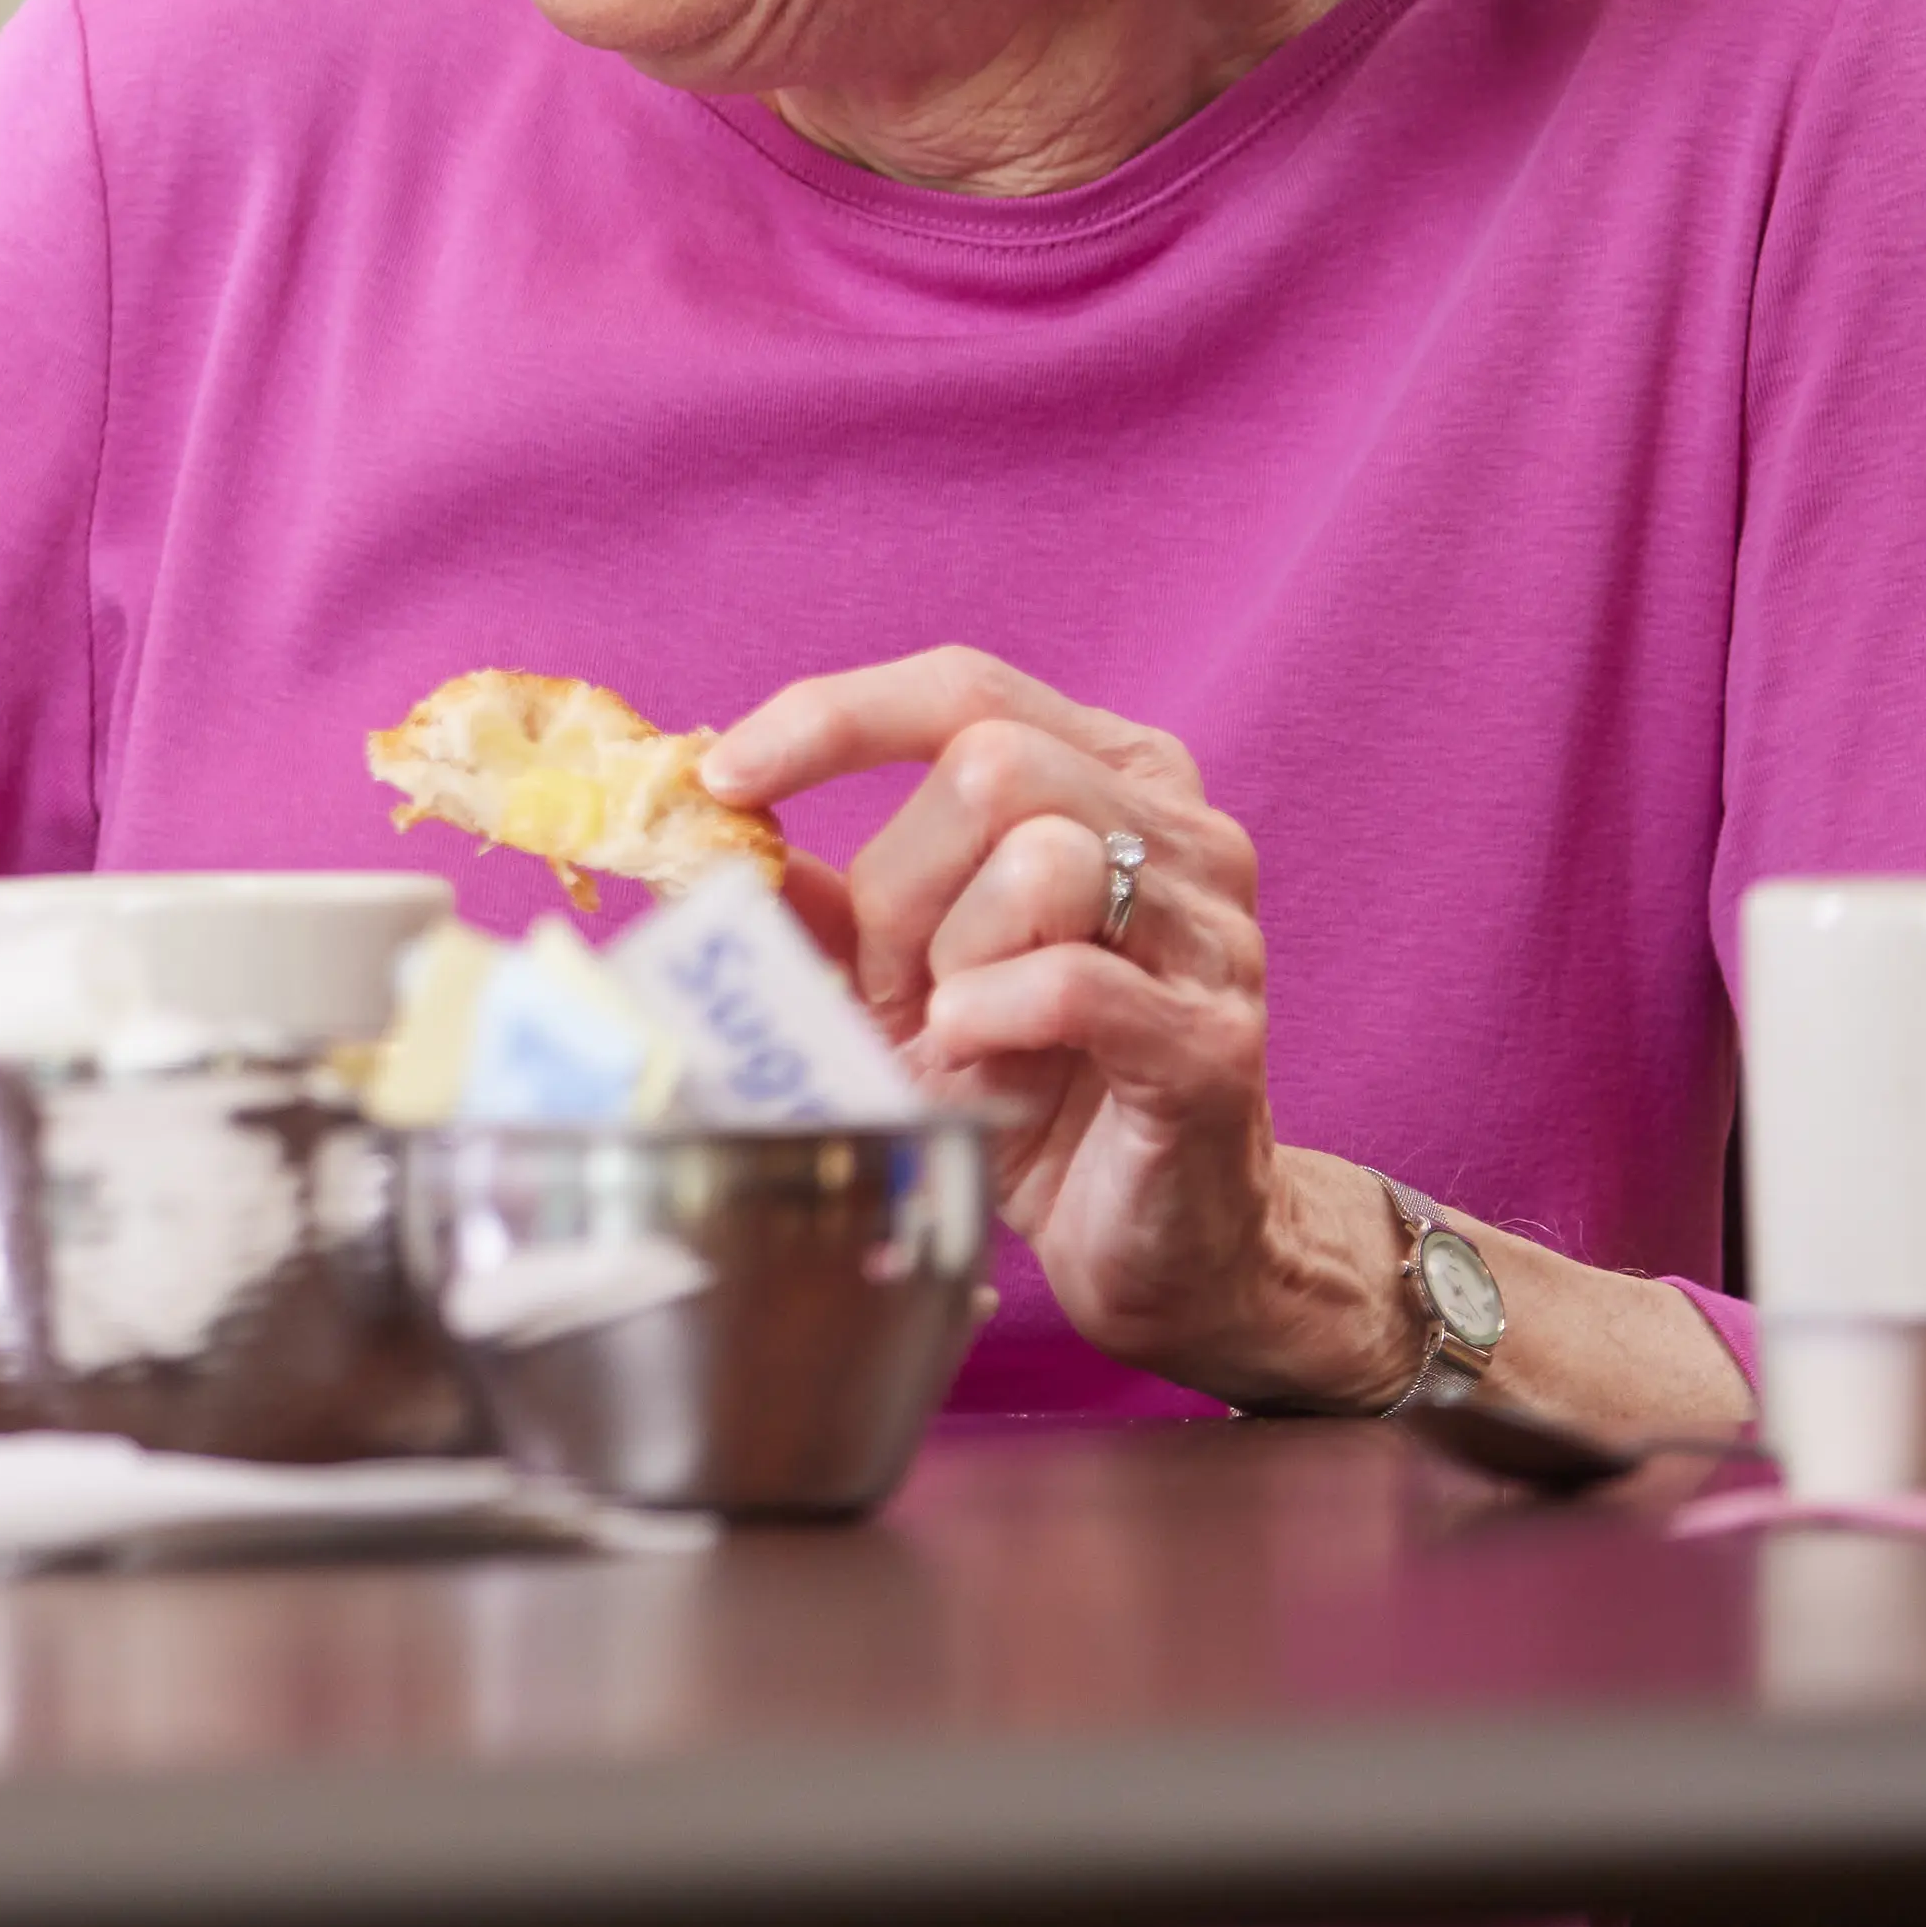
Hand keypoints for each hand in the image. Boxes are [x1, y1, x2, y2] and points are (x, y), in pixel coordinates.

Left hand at [707, 645, 1381, 1408]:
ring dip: (953, 956)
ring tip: (958, 1031)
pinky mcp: (1213, 1038)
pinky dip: (989, 1017)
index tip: (723, 774)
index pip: (965, 686)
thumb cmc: (1030, 1086)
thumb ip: (828, 899)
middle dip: (899, 880)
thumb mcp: (905, 976)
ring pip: (1040, 861)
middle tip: (894, 983)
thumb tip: (711, 822)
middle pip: (990, 767)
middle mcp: (1182, 829)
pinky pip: (1074, 983)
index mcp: (1109, 775)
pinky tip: (974, 1055)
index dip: (834, 717)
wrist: (1155, 1240)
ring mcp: (1214, 931)